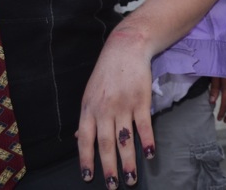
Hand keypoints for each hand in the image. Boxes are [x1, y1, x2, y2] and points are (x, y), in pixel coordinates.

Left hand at [77, 29, 153, 186]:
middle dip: (109, 168)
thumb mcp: (90, 94)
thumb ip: (87, 117)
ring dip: (128, 161)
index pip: (84, 140)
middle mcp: (104, 110)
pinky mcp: (141, 101)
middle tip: (112, 186)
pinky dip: (147, 141)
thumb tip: (76, 138)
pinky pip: (143, 126)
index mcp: (88, 110)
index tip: (89, 177)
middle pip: (106, 144)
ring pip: (124, 140)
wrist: (126, 49)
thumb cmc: (107, 72)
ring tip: (131, 177)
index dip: (86, 160)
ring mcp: (123, 106)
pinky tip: (149, 153)